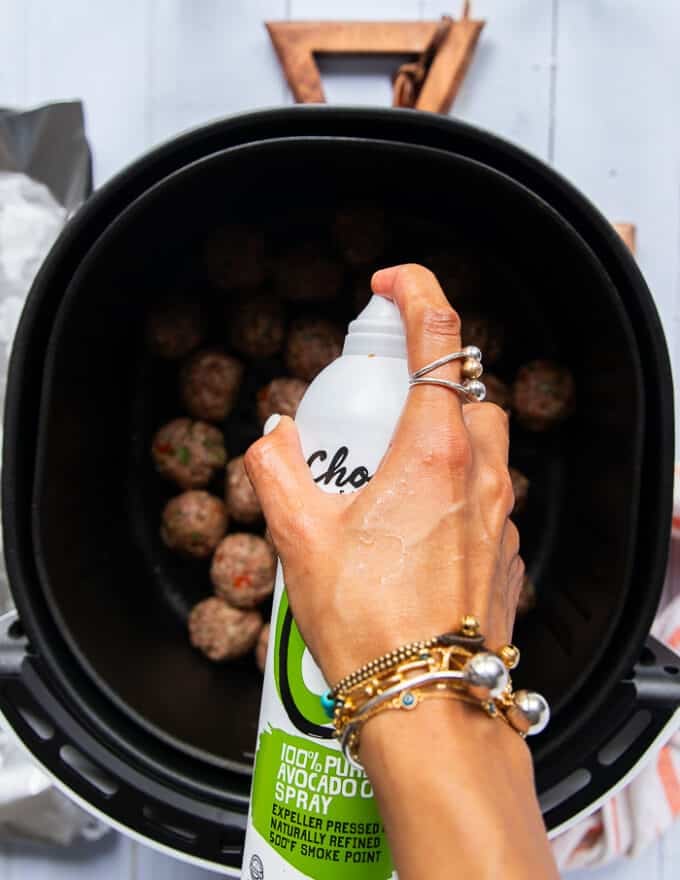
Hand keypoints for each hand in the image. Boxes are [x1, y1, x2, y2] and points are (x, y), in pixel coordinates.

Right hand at [245, 264, 523, 685]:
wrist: (426, 705)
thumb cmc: (368, 625)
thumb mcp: (299, 538)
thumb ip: (278, 471)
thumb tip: (274, 440)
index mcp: (433, 454)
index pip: (441, 339)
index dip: (418, 292)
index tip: (391, 282)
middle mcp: (479, 476)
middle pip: (469, 388)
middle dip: (428, 374)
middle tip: (381, 395)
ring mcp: (500, 515)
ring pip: (483, 441)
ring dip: (443, 431)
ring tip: (391, 467)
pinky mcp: (506, 552)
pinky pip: (487, 494)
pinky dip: (455, 485)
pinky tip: (415, 525)